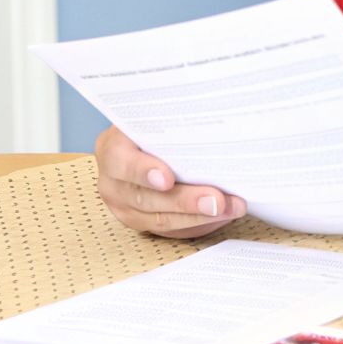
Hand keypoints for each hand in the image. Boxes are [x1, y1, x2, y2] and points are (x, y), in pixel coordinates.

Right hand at [93, 126, 245, 237]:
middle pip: (147, 199)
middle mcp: (113, 184)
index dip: (144, 172)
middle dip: (186, 202)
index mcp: (111, 150)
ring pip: (162, 221)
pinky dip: (200, 224)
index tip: (167, 179)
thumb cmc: (151, 125)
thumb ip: (169, 121)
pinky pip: (172, 231)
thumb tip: (207, 113)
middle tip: (217, 200)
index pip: (122, 162)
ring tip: (231, 208)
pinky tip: (223, 216)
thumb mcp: (152, 115)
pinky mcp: (143, 224)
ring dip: (200, 217)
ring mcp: (126, 208)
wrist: (140, 142)